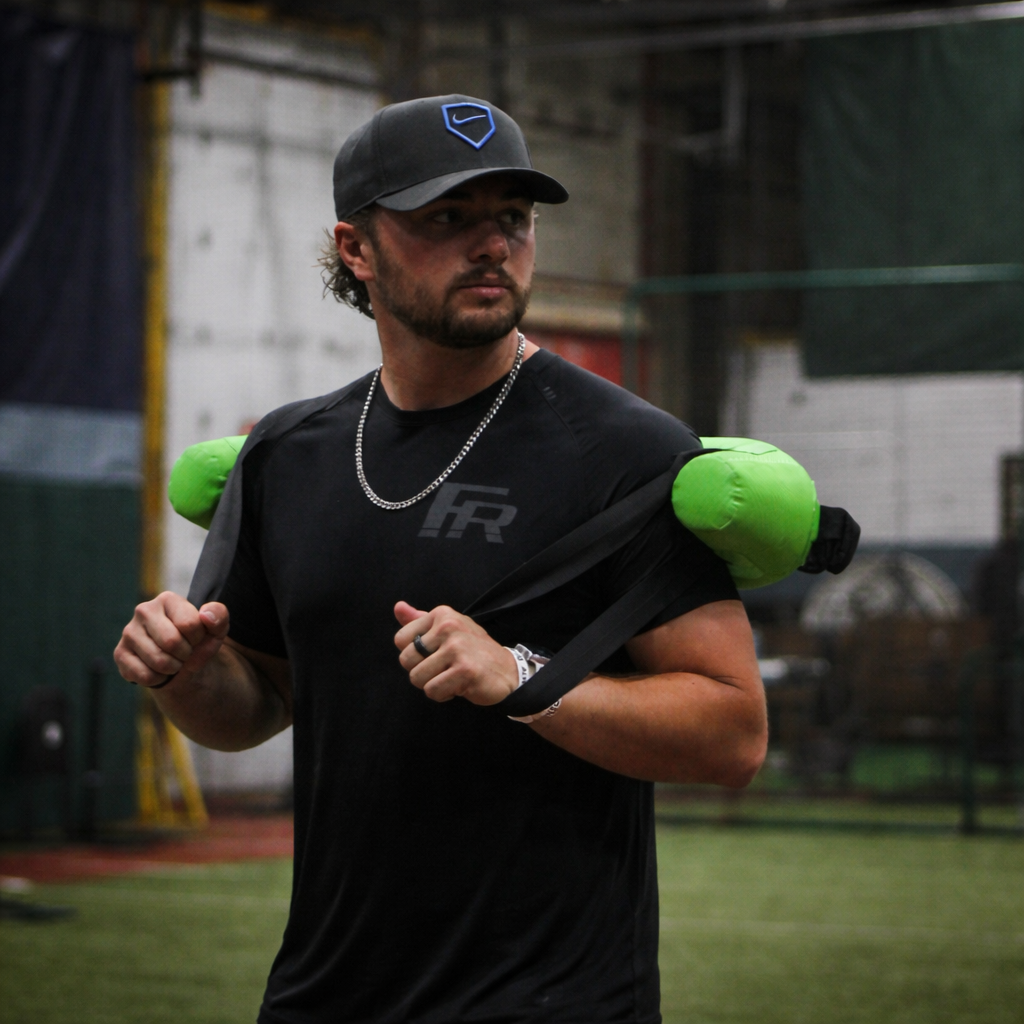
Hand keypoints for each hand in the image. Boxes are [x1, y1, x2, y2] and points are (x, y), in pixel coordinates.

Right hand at [115, 591, 229, 688]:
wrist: (182, 664)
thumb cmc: (199, 641)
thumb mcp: (216, 628)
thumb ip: (219, 616)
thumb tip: (205, 616)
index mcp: (168, 599)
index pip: (190, 624)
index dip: (198, 639)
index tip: (195, 638)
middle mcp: (144, 611)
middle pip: (172, 642)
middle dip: (186, 655)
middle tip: (185, 653)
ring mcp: (129, 632)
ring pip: (158, 661)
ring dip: (174, 668)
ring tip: (174, 661)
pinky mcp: (120, 654)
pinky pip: (145, 675)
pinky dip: (159, 679)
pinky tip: (159, 670)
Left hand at [394, 601, 518, 704]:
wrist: (508, 670)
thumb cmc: (472, 650)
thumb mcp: (447, 628)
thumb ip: (420, 620)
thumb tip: (398, 607)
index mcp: (442, 615)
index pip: (400, 639)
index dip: (413, 654)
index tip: (435, 653)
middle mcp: (449, 627)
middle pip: (405, 660)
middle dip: (421, 671)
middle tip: (444, 668)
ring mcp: (457, 648)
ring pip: (416, 678)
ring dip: (432, 684)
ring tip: (452, 676)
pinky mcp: (465, 670)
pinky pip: (432, 690)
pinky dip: (443, 694)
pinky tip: (458, 686)